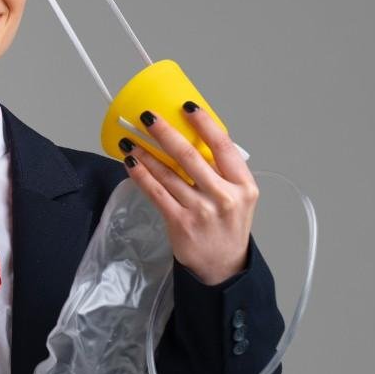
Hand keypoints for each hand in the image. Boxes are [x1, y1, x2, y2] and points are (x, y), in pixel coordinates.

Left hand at [120, 103, 259, 284]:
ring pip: (168, 173)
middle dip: (165, 133)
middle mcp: (225, 196)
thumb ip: (221, 171)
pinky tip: (130, 162)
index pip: (224, 146)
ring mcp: (202, 210)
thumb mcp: (238, 197)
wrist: (223, 266)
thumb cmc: (227, 226)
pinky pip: (156, 192)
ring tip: (130, 138)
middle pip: (191, 156)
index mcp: (244, 185)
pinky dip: (141, 175)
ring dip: (146, 153)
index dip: (204, 123)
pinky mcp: (180, 222)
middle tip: (148, 117)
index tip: (187, 107)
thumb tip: (191, 137)